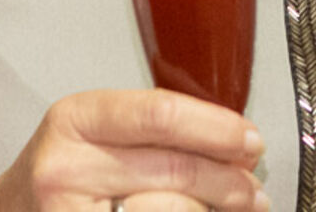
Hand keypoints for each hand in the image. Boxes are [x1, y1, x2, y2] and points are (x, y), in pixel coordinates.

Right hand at [0, 90, 267, 211]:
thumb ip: (151, 128)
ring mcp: (68, 211)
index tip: (250, 140)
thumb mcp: (94, 132)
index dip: (216, 129)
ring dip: (214, 211)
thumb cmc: (62, 176)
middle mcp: (66, 165)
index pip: (160, 115)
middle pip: (173, 168)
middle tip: (253, 187)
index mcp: (76, 118)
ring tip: (236, 208)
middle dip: (228, 180)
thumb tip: (235, 143)